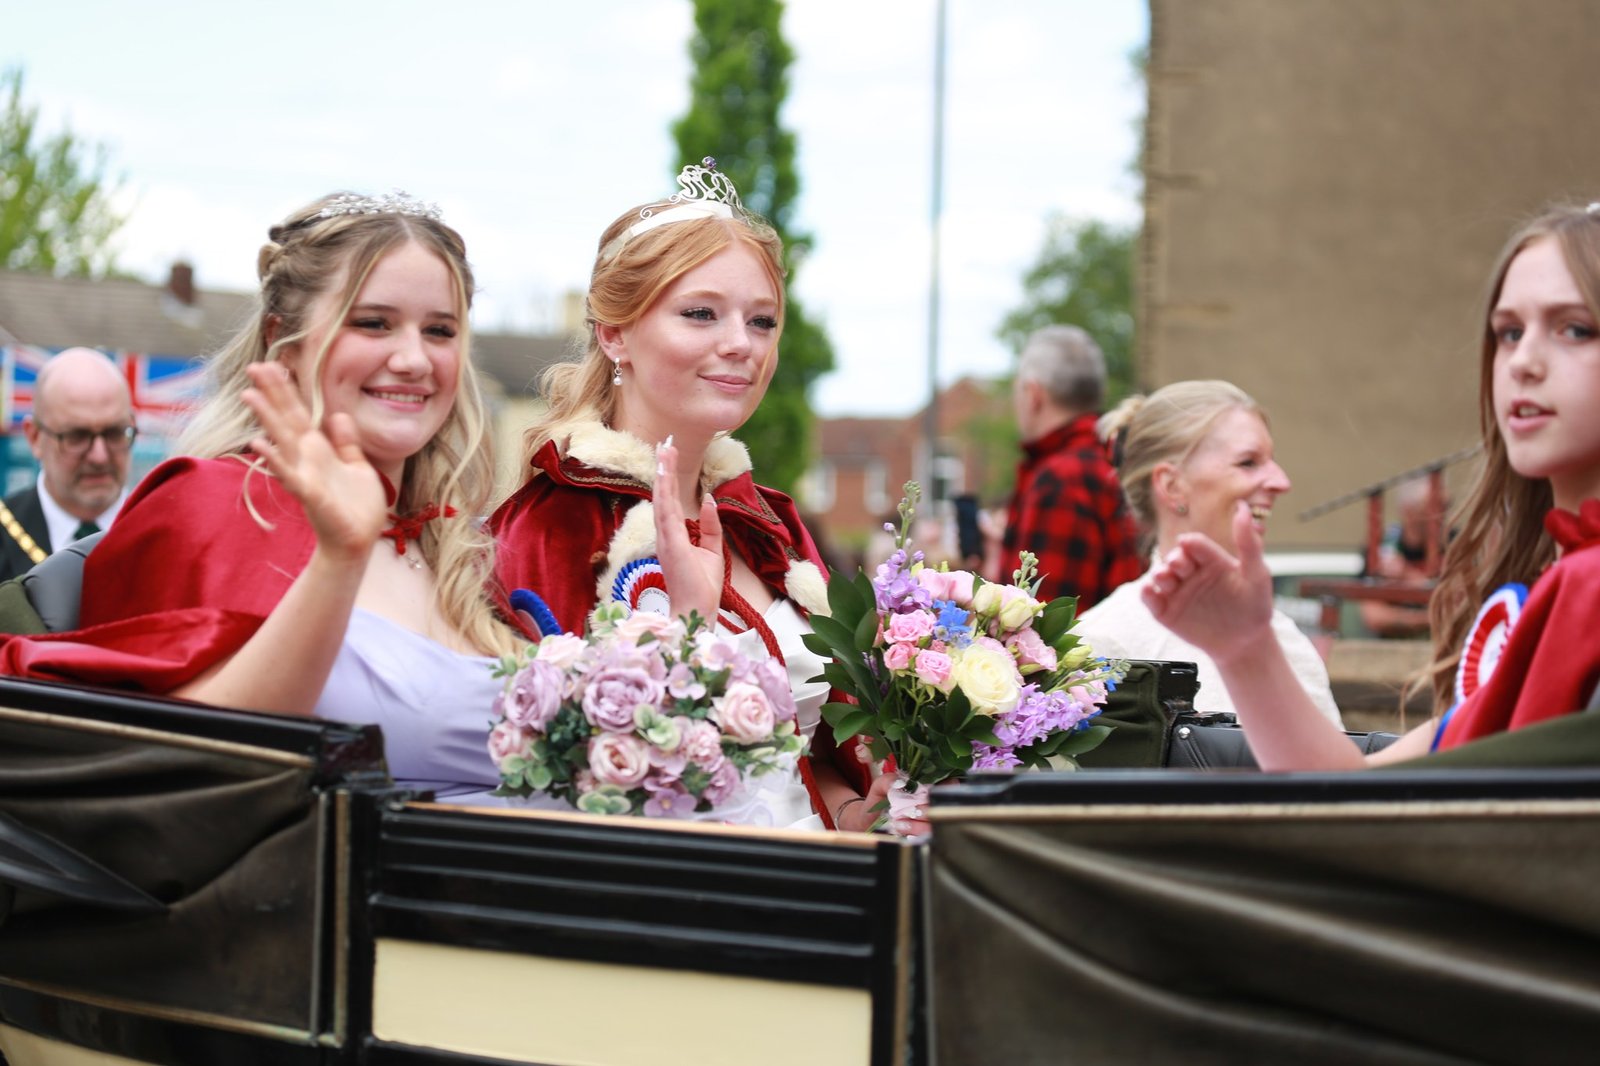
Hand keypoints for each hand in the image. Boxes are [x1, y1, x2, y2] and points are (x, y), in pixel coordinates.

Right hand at [242, 362, 384, 562]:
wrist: (358, 541)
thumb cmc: (358, 507)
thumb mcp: (358, 466)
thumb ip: (347, 442)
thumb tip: (338, 415)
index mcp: (319, 450)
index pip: (300, 414)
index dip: (287, 391)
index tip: (273, 365)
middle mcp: (307, 459)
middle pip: (286, 419)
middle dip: (272, 394)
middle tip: (254, 366)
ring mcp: (305, 475)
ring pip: (282, 441)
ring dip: (267, 418)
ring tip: (249, 395)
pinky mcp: (309, 494)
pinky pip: (289, 475)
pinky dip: (274, 461)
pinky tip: (258, 445)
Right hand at [652, 437, 722, 623]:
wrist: (697, 611)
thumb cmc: (702, 586)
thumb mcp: (711, 550)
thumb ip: (709, 526)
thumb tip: (709, 500)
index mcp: (673, 536)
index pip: (670, 502)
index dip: (668, 479)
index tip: (669, 456)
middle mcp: (665, 534)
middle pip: (662, 495)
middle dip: (664, 468)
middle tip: (664, 443)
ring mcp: (666, 538)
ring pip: (662, 499)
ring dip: (663, 474)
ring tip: (664, 449)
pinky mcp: (671, 544)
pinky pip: (666, 512)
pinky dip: (664, 492)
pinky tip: (664, 475)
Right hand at [1141, 500, 1274, 667]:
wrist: (1245, 642)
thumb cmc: (1254, 605)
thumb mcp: (1256, 573)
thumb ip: (1248, 542)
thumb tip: (1243, 507)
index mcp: (1211, 559)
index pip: (1196, 545)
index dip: (1190, 544)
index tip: (1188, 544)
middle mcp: (1191, 572)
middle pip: (1174, 559)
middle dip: (1174, 560)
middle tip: (1180, 566)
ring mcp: (1177, 592)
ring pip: (1159, 577)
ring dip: (1159, 574)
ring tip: (1166, 578)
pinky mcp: (1166, 612)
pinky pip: (1150, 600)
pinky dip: (1146, 594)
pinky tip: (1150, 591)